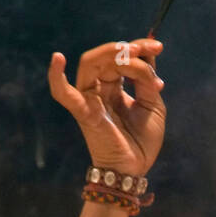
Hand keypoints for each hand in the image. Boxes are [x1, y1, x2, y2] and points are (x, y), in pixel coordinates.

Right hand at [48, 38, 165, 174]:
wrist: (135, 169)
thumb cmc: (142, 141)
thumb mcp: (152, 105)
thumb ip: (147, 81)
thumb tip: (148, 57)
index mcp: (114, 86)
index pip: (121, 58)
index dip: (139, 49)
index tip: (158, 47)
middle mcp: (98, 88)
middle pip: (107, 57)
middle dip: (129, 49)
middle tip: (149, 51)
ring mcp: (88, 98)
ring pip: (91, 63)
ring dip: (112, 53)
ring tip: (133, 53)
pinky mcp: (83, 112)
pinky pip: (64, 94)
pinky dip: (56, 77)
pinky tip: (57, 58)